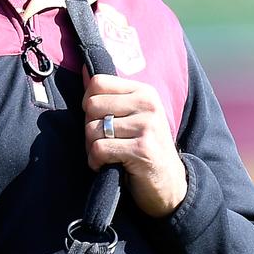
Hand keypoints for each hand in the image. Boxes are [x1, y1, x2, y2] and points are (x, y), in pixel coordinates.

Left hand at [82, 73, 187, 216]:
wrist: (170, 185)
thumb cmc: (144, 147)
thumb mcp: (133, 116)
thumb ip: (110, 95)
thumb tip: (83, 68)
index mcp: (145, 92)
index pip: (98, 82)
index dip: (89, 102)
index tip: (99, 119)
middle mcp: (148, 105)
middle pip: (91, 105)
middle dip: (89, 127)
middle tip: (103, 141)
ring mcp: (147, 126)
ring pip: (92, 129)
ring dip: (91, 148)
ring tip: (106, 155)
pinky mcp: (142, 149)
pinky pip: (99, 149)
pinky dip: (95, 161)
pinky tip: (107, 165)